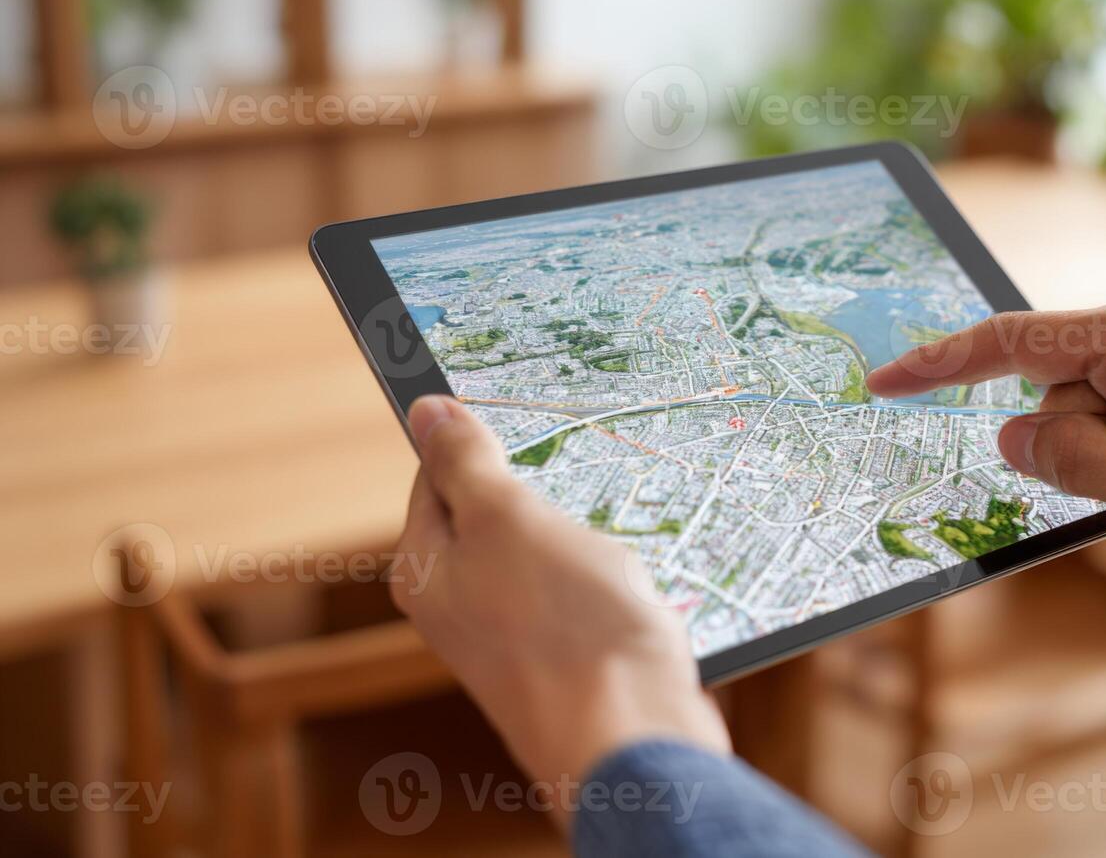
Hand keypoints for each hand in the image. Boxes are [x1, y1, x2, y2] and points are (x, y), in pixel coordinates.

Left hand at [391, 395, 729, 808]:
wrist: (633, 740)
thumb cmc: (563, 628)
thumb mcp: (506, 518)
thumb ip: (465, 462)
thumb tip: (426, 410)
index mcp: (428, 570)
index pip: (437, 475)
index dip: (480, 438)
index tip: (526, 408)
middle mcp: (462, 605)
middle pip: (498, 514)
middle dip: (545, 488)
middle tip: (584, 464)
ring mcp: (517, 636)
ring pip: (552, 553)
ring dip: (589, 533)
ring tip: (616, 533)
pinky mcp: (572, 658)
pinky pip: (588, 594)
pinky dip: (614, 576)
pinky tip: (638, 579)